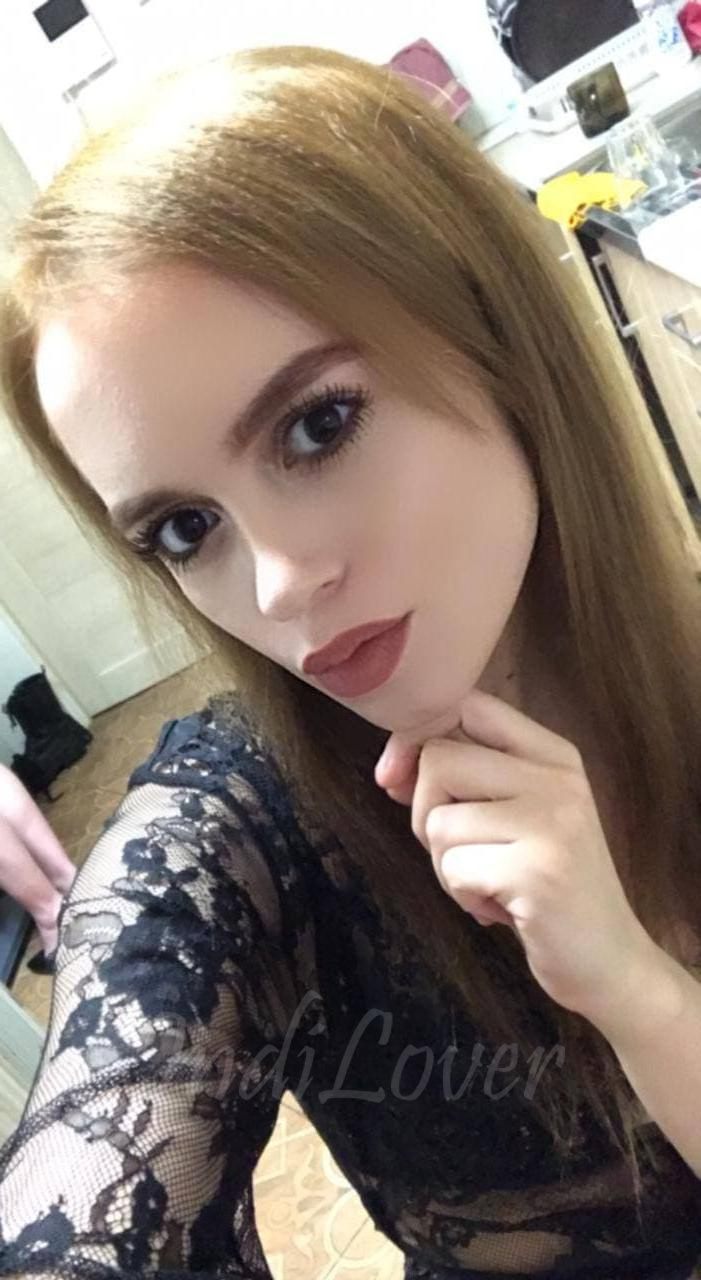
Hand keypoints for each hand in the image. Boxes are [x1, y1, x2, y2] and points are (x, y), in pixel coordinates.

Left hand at [373, 688, 655, 1025]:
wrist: (611, 962)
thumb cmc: (548, 889)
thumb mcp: (515, 819)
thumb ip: (462, 785)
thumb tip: (391, 770)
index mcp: (553, 754)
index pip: (468, 705)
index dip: (417, 738)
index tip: (401, 780)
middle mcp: (556, 778)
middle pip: (438, 760)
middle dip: (426, 815)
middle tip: (463, 854)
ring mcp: (551, 822)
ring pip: (439, 820)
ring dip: (446, 866)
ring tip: (488, 885)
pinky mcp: (537, 871)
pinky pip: (454, 868)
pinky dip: (463, 896)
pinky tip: (501, 910)